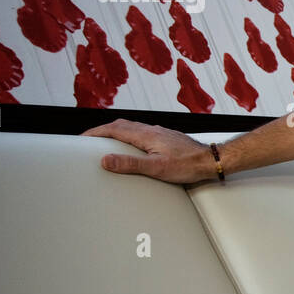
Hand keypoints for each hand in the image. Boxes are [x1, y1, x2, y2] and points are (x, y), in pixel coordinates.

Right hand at [80, 119, 215, 183]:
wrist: (211, 160)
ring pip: (131, 128)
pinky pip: (141, 133)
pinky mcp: (166, 138)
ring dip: (115, 133)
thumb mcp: (156, 168)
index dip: (95, 133)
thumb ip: (130, 163)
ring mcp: (159, 133)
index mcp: (146, 135)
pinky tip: (131, 145)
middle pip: (121, 125)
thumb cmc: (188, 165)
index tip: (81, 138)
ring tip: (105, 142)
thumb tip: (106, 160)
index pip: (114, 129)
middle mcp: (152, 130)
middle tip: (89, 140)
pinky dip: (129, 136)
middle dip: (102, 131)